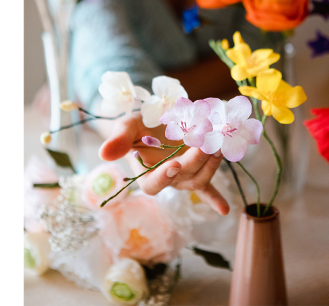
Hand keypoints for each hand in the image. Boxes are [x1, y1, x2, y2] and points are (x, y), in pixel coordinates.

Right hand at [98, 113, 228, 215]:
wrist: (154, 120)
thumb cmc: (138, 125)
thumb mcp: (127, 127)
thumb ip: (119, 140)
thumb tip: (103, 153)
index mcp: (146, 173)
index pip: (153, 184)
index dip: (164, 176)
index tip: (174, 164)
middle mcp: (167, 179)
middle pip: (183, 177)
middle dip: (195, 161)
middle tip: (205, 142)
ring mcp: (183, 177)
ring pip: (199, 179)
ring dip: (210, 166)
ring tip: (217, 147)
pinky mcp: (196, 171)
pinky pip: (206, 188)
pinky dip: (215, 199)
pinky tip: (225, 209)